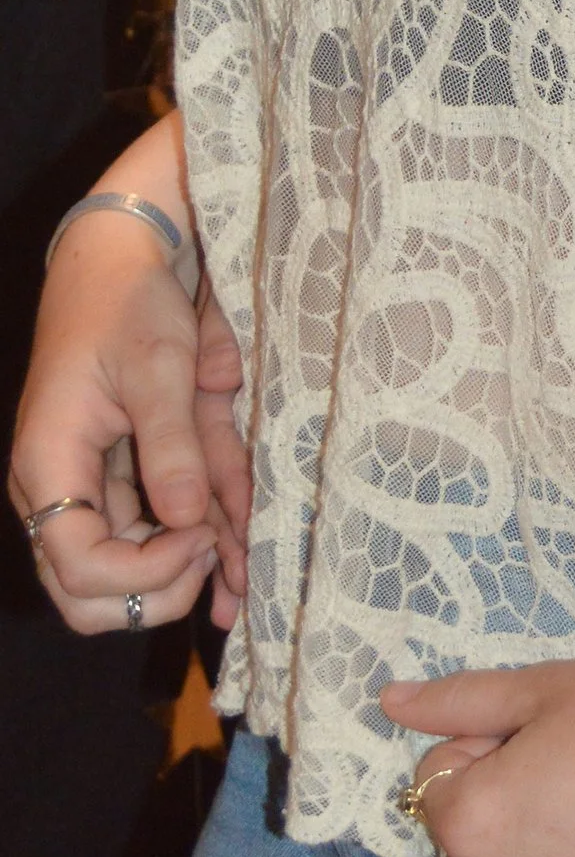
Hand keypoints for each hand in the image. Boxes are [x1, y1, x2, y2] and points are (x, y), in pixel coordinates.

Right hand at [12, 221, 243, 636]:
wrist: (118, 261)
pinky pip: (148, 535)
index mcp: (50, 465)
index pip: (78, 566)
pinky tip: (235, 560)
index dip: (143, 572)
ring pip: (120, 576)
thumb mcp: (158, 368)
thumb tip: (189, 524)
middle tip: (211, 555)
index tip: (199, 533)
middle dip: (154, 595)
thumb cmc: (128, 303)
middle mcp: (61, 491)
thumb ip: (172, 446)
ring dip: (180, 583)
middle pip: (86, 595)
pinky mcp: (119, 480)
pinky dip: (189, 551)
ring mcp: (88, 490)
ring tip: (241, 573)